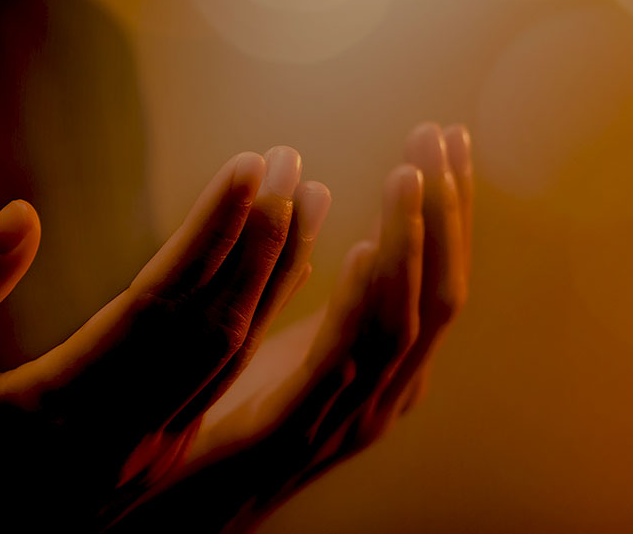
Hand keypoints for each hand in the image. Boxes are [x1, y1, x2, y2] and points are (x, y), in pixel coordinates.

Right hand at [0, 146, 331, 532]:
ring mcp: (153, 446)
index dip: (211, 230)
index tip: (251, 166)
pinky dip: (265, 316)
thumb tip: (23, 216)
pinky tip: (288, 270)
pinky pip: (231, 374)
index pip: (161, 300)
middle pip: (216, 319)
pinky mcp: (165, 451)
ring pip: (236, 348)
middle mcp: (126, 429)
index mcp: (62, 404)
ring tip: (311, 199)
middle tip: (292, 161)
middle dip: (262, 235)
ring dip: (278, 271)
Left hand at [116, 123, 472, 531]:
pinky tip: (366, 248)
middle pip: (441, 294)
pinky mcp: (293, 430)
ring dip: (413, 242)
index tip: (448, 141)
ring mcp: (349, 419)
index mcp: (388, 372)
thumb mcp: (301, 350)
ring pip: (405, 321)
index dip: (449, 211)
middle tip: (441, 136)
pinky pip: (342, 360)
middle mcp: (386, 396)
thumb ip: (340, 304)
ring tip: (411, 172)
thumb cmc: (243, 426)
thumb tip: (370, 236)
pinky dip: (362, 303)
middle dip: (446, 212)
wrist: (183, 514)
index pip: (440, 279)